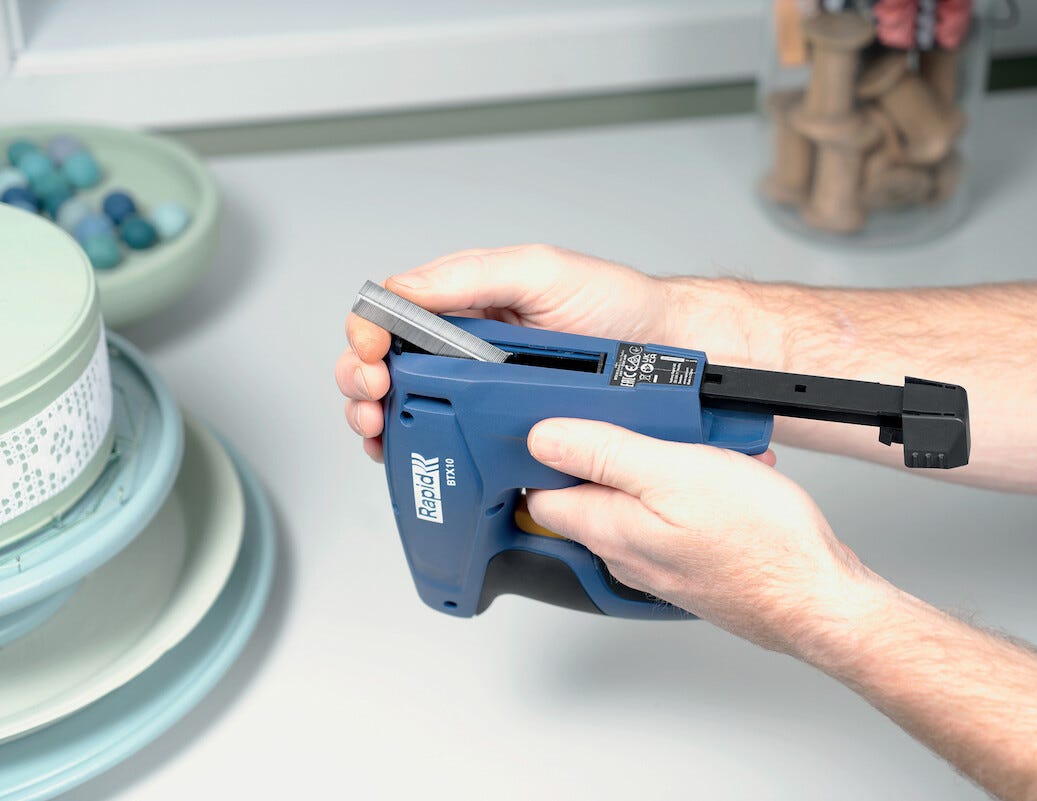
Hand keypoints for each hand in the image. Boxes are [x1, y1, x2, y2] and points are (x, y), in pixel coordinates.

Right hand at [336, 244, 688, 460]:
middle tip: (371, 399)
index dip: (366, 336)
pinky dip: (422, 452)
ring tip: (381, 430)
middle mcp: (467, 346)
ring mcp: (482, 390)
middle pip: (388, 365)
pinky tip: (417, 456)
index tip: (370, 356)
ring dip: (381, 420)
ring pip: (409, 408)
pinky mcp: (503, 428)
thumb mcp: (543, 272)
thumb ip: (473, 276)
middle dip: (361, 382)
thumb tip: (407, 290)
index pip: (393, 316)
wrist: (667, 351)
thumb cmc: (616, 306)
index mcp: (467, 303)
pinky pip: (452, 443)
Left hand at [525, 418, 877, 655]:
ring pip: (642, 497)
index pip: (541, 493)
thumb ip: (602, 454)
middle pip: (594, 490)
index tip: (572, 421)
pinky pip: (678, 512)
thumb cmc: (757, 543)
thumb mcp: (673, 473)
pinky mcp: (692, 561)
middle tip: (660, 429)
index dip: (546, 452)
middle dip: (621, 449)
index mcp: (607, 529)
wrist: (816, 597)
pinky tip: (732, 473)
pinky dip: (699, 486)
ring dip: (669, 463)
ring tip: (710, 450)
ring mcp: (659, 560)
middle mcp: (625, 552)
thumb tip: (543, 440)